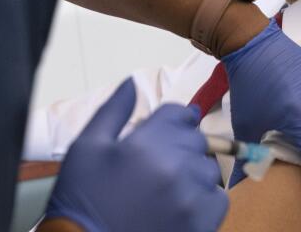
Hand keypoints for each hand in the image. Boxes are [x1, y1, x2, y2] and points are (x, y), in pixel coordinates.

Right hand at [44, 78, 227, 231]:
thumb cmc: (82, 200)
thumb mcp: (86, 148)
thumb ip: (113, 111)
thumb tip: (132, 82)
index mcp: (148, 143)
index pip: (179, 114)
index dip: (173, 120)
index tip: (166, 131)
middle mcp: (176, 166)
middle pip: (196, 139)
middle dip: (180, 145)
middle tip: (158, 165)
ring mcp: (191, 196)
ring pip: (208, 168)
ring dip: (193, 172)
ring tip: (167, 187)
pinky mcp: (201, 223)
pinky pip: (218, 199)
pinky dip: (204, 199)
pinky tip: (180, 205)